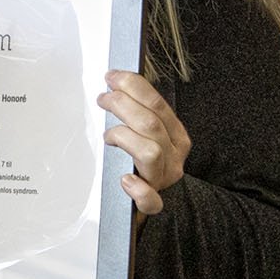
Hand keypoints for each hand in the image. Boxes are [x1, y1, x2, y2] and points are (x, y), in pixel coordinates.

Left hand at [98, 69, 189, 218]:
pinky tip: (125, 180)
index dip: (134, 86)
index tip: (112, 77)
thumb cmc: (141, 164)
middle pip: (151, 124)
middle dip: (123, 105)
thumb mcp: (146, 135)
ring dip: (123, 137)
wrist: (148, 201)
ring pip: (149, 151)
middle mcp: (174, 156)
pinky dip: (138, 189)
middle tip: (103, 99)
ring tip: (108, 136)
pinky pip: (150, 198)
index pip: (158, 104)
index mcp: (176, 135)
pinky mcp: (153, 202)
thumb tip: (116, 86)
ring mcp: (165, 178)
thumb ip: (138, 114)